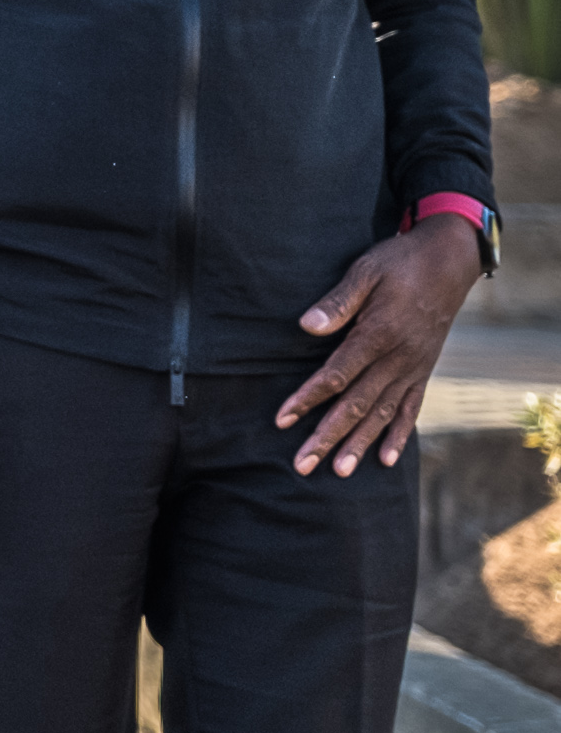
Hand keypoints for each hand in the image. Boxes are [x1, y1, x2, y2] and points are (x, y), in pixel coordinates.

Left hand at [281, 216, 484, 474]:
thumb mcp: (366, 270)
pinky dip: (399, 435)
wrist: (450, 261)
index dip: (307, 399)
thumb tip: (305, 326)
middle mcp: (398, 358)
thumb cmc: (400, 262)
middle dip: (327, 436)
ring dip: (359, 444)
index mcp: (378, 334)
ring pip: (383, 414)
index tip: (282, 419)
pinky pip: (411, 409)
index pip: (336, 375)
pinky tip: (387, 460)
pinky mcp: (424, 370)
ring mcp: (413, 367)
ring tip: (339, 471)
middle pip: (356, 404)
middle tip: (302, 464)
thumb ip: (337, 301)